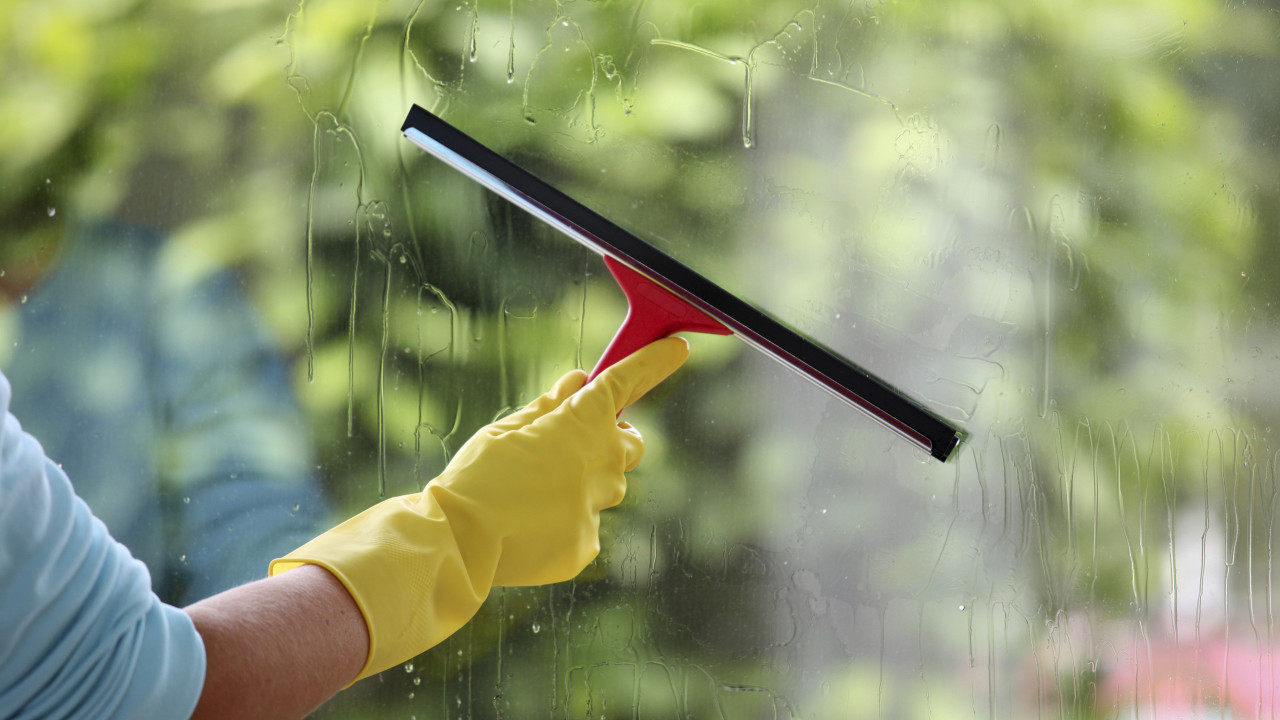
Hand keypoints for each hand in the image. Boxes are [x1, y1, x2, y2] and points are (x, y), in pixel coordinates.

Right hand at [269, 337, 688, 680]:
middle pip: (630, 445)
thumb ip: (549, 406)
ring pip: (604, 489)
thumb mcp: (507, 428)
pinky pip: (584, 525)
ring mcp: (598, 505)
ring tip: (529, 495)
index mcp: (582, 422)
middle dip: (613, 441)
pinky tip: (527, 527)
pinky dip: (562, 523)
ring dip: (580, 485)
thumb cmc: (478, 475)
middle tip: (573, 446)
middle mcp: (603, 461)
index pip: (628, 381)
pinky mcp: (587, 543)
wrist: (460, 540)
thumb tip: (578, 381)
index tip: (676, 348)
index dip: (654, 361)